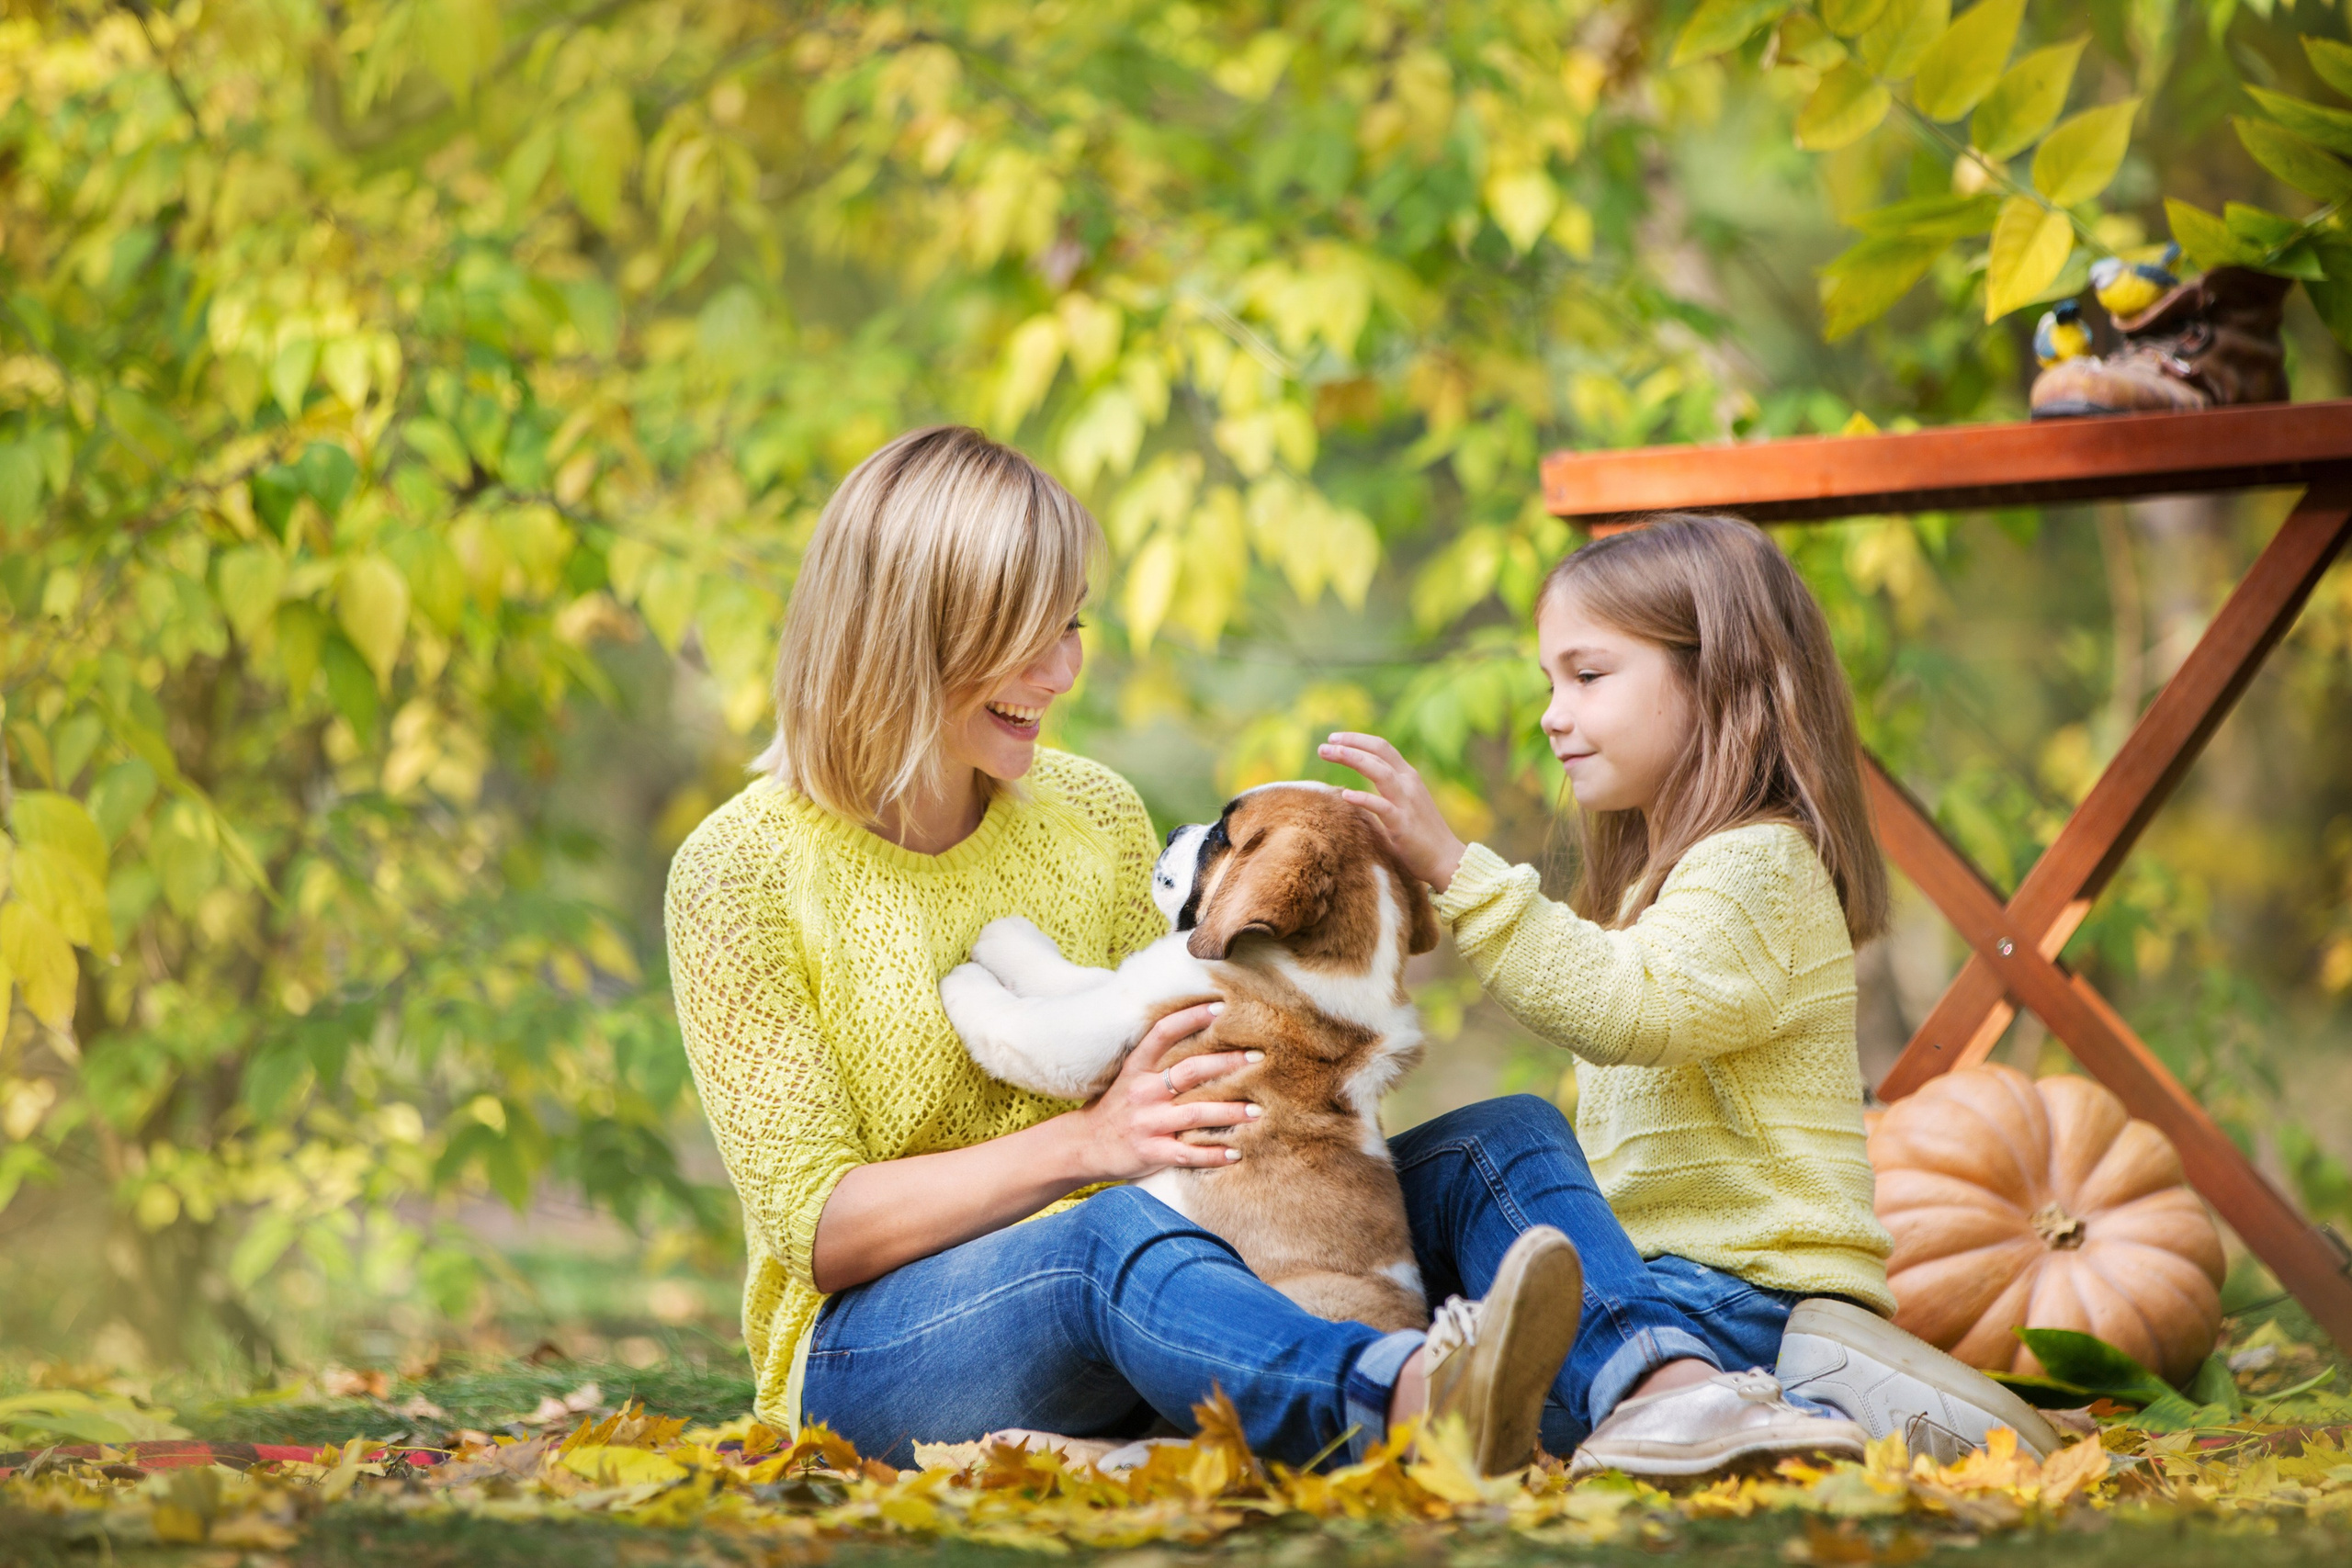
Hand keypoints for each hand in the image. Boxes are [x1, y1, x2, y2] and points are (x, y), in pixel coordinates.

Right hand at [1063, 1003, 1260, 1182]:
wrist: (1082, 1146)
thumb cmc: (1115, 1108)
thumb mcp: (1129, 1077)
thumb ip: (1158, 1062)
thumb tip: (1202, 1039)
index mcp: (1136, 1068)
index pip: (1164, 1033)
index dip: (1191, 1017)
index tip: (1221, 1008)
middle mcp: (1142, 1092)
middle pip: (1190, 1071)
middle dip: (1227, 1062)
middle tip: (1259, 1057)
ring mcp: (1147, 1123)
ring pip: (1196, 1114)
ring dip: (1230, 1112)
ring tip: (1257, 1111)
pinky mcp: (1151, 1152)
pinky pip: (1187, 1154)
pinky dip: (1213, 1155)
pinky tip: (1236, 1154)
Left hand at [1317, 731, 1468, 892]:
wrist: (1446, 859)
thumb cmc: (1422, 832)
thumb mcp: (1406, 801)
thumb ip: (1389, 786)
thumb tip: (1366, 777)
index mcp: (1409, 776)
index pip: (1382, 747)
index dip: (1357, 739)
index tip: (1333, 738)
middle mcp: (1409, 783)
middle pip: (1378, 753)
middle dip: (1350, 744)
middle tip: (1324, 745)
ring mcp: (1407, 802)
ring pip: (1380, 772)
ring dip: (1354, 759)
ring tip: (1332, 752)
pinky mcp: (1403, 824)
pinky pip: (1382, 807)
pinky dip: (1364, 798)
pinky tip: (1346, 794)